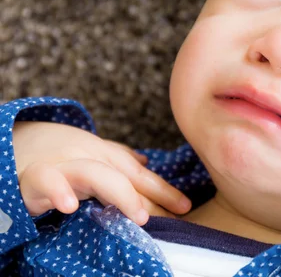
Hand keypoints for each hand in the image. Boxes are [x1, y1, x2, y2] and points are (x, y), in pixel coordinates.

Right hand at [13, 121, 191, 224]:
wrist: (11, 140)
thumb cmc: (56, 152)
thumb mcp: (91, 154)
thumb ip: (118, 160)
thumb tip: (145, 162)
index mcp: (104, 156)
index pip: (140, 174)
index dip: (165, 190)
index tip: (186, 207)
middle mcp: (88, 157)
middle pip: (124, 174)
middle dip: (149, 195)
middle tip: (171, 217)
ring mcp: (63, 165)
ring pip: (94, 173)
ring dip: (118, 193)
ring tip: (138, 216)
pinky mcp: (35, 176)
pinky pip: (47, 181)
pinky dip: (58, 191)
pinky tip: (69, 206)